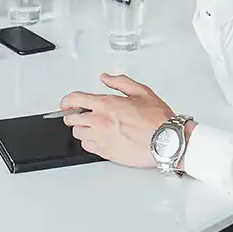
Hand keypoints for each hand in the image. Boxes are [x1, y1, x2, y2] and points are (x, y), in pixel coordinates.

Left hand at [61, 74, 175, 168]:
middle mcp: (100, 121)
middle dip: (74, 115)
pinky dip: (89, 142)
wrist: (166, 141)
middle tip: (81, 114)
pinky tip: (99, 138)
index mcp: (107, 104)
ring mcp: (101, 139)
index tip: (66, 103)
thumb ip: (120, 82)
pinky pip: (87, 147)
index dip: (67, 100)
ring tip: (93, 127)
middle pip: (71, 118)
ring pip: (78, 134)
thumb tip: (106, 78)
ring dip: (82, 129)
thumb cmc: (157, 119)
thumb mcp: (141, 91)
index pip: (75, 99)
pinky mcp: (106, 153)